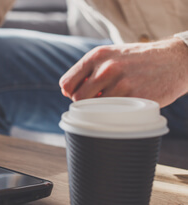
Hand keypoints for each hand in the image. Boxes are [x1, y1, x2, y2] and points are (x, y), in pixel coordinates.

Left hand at [59, 37, 187, 106]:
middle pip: (77, 98)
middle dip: (85, 103)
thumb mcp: (111, 55)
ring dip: (100, 110)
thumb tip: (66, 92)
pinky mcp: (134, 98)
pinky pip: (112, 114)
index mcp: (96, 56)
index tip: (82, 95)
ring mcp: (120, 83)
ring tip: (114, 103)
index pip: (66, 83)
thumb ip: (88, 71)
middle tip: (99, 101)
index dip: (71, 93)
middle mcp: (106, 68)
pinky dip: (114, 114)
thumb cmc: (137, 61)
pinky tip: (123, 107)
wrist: (174, 60)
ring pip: (94, 108)